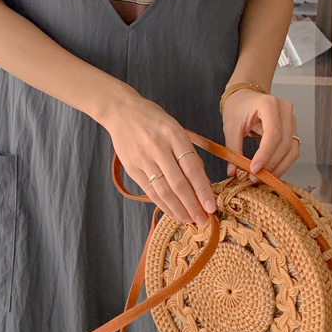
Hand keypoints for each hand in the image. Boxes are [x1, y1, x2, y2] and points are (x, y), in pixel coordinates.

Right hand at [102, 95, 215, 224]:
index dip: (202, 189)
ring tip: (190, 220)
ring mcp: (144, 159)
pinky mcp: (132, 168)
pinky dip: (162, 204)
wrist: (121, 111)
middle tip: (203, 219)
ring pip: (164, 190)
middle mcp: (159, 148)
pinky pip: (150, 191)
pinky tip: (173, 212)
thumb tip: (202, 179)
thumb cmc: (152, 119)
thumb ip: (188, 151)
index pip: (192, 167)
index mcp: (174, 134)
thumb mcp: (175, 127)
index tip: (211, 205)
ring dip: (178, 209)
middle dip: (192, 205)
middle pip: (178, 183)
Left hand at [222, 88, 299, 180]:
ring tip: (263, 179)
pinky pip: (292, 150)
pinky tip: (271, 172)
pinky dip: (283, 163)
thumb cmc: (238, 106)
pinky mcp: (293, 129)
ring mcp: (292, 119)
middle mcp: (285, 110)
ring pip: (292, 149)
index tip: (254, 170)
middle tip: (255, 178)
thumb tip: (233, 172)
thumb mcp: (231, 125)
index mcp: (269, 104)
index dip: (265, 154)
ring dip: (279, 167)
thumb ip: (233, 148)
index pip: (273, 133)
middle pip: (284, 143)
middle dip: (271, 164)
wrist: (246, 95)